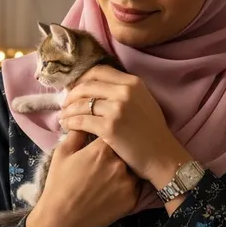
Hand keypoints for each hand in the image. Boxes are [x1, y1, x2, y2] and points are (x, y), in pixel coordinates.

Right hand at [27, 129, 140, 226]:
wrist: (62, 219)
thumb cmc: (59, 184)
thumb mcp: (62, 153)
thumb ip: (76, 132)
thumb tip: (84, 117)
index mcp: (101, 149)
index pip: (112, 132)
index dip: (107, 136)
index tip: (102, 141)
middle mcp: (118, 163)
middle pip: (124, 149)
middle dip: (117, 151)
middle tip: (105, 162)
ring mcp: (127, 182)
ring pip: (131, 166)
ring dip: (124, 167)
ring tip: (110, 176)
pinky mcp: (132, 199)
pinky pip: (135, 185)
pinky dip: (128, 184)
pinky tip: (114, 188)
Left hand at [59, 65, 191, 188]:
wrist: (162, 155)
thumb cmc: (152, 130)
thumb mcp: (143, 100)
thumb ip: (124, 90)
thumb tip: (97, 85)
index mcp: (133, 82)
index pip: (98, 71)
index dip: (82, 78)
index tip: (74, 87)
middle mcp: (124, 91)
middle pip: (87, 85)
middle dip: (72, 94)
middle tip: (65, 103)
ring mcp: (116, 109)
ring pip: (81, 103)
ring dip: (68, 109)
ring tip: (64, 116)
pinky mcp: (109, 127)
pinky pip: (81, 120)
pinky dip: (71, 122)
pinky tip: (68, 126)